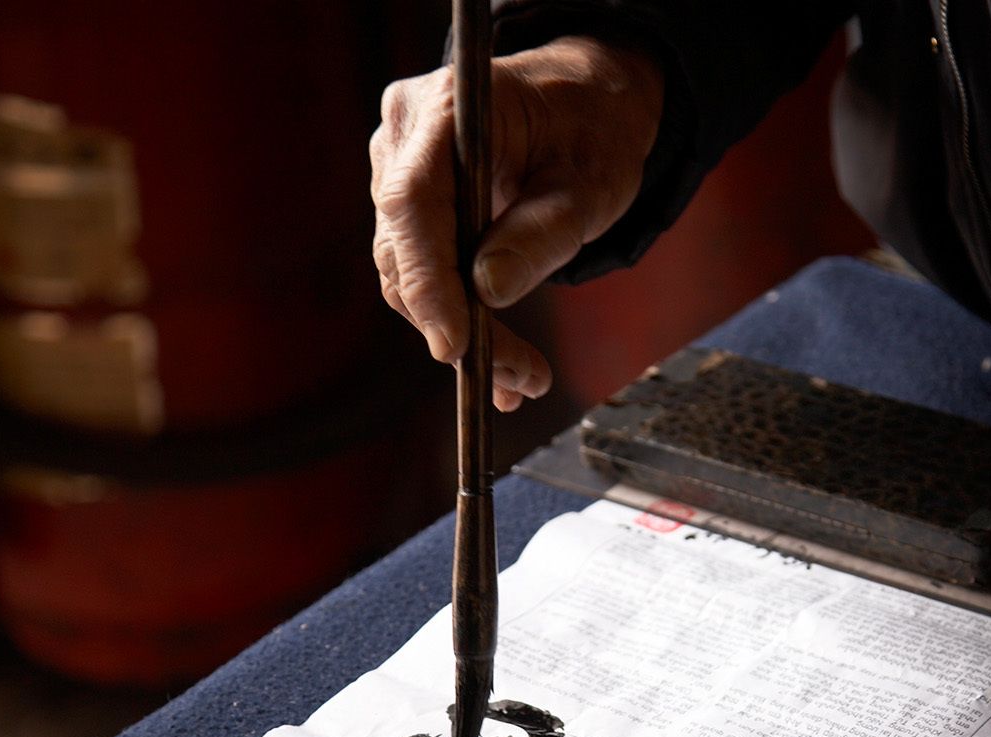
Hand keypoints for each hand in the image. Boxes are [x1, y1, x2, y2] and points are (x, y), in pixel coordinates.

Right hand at [370, 36, 663, 408]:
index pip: (413, 204)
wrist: (584, 102)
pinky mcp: (409, 204)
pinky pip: (422, 271)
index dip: (429, 282)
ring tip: (523, 379)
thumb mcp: (589, 184)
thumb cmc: (592, 130)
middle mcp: (404, 136)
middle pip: (405, 250)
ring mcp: (397, 169)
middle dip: (457, 326)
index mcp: (445, 110)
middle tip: (520, 380)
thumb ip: (542, 233)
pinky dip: (460, 319)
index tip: (454, 347)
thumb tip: (488, 292)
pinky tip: (502, 368)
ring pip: (408, 273)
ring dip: (462, 334)